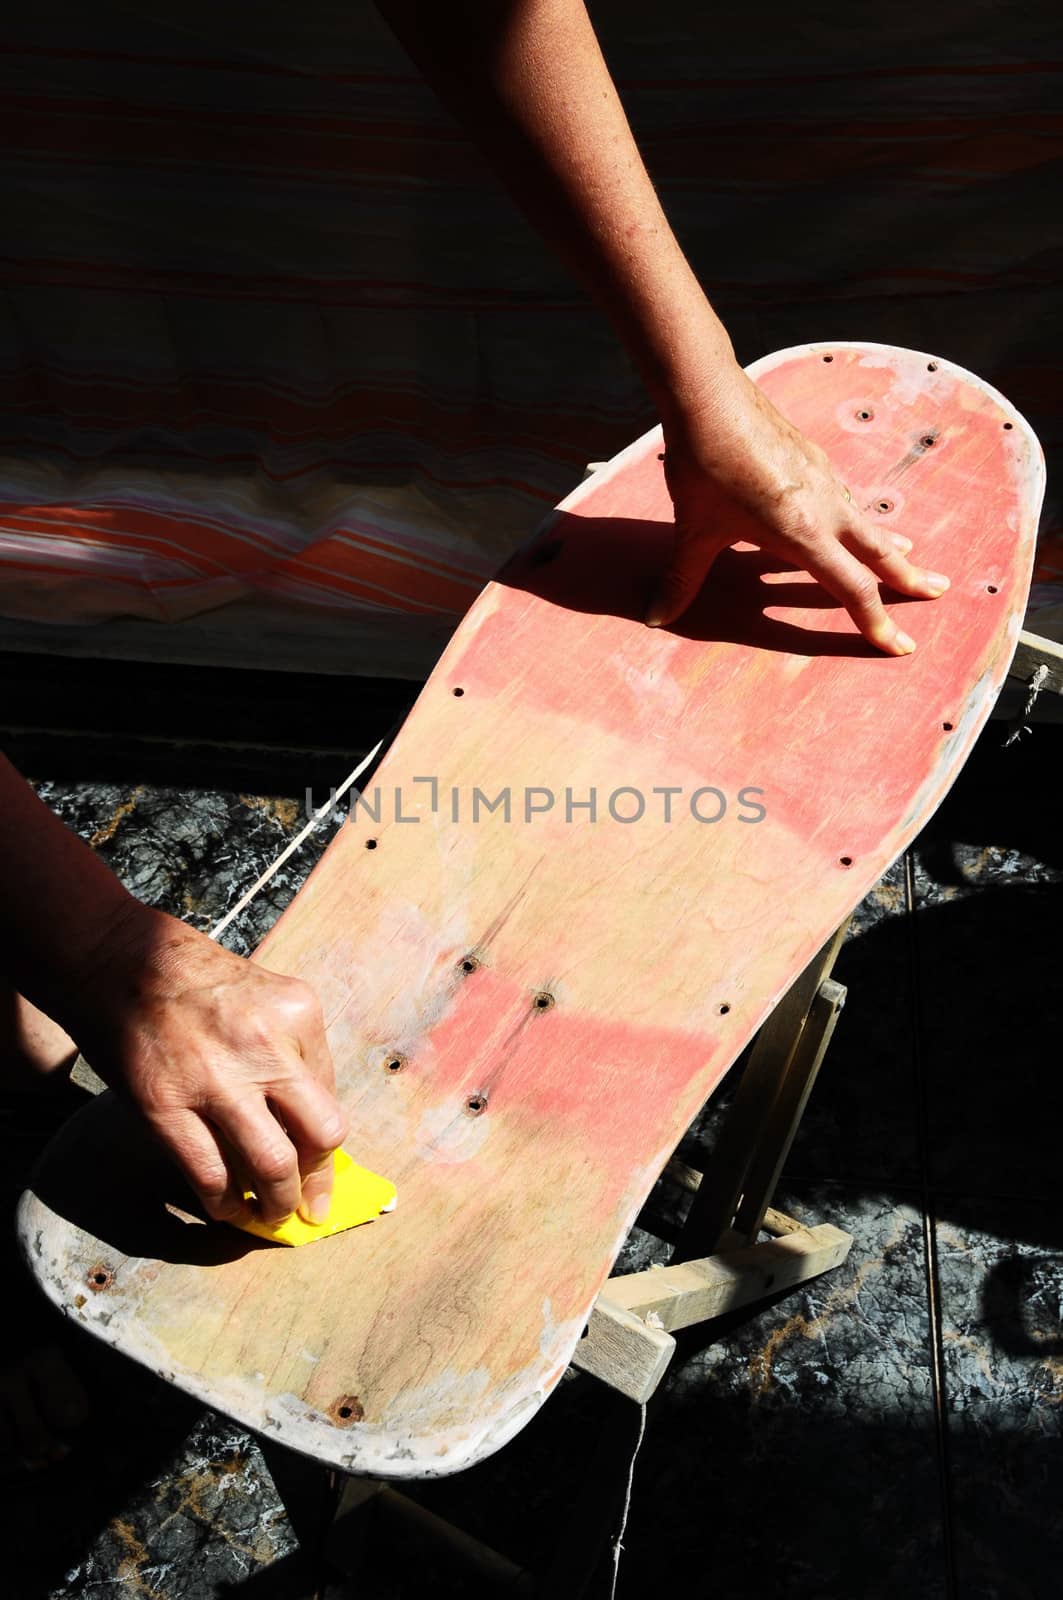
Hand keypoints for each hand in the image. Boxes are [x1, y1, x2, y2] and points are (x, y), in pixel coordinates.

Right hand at [69, 905, 347, 1226]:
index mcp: (298, 1014)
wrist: (120, 962)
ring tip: (270, 1215)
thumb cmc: (198, 983)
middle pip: (321, 1137)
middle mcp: (266, 1046)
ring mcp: (215, 1079)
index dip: (327, 1146)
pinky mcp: (165, 1106)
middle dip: (316, 1183)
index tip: (323, 1174)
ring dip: (276, 1204)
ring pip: (271, 1167)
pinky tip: (225, 1207)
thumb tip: (307, 1134)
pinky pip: (210, 1175)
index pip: (332, 1098)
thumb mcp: (267, 998)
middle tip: (308, 1207)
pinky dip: (224, 1203)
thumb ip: (293, 1055)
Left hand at [646, 364, 950, 653]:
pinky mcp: (814, 460)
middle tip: (939, 592)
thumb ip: (682, 578)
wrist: (708, 396)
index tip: (899, 646)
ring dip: (890, 545)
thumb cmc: (702, 466)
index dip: (875, 622)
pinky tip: (855, 519)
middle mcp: (825, 507)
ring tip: (910, 557)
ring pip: (867, 522)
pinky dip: (862, 518)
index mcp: (802, 533)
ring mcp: (823, 480)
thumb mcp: (693, 530)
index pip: (851, 588)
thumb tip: (656, 616)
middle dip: (909, 578)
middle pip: (879, 552)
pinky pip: (847, 499)